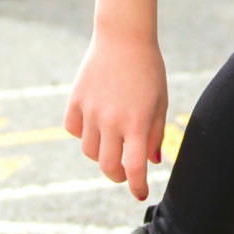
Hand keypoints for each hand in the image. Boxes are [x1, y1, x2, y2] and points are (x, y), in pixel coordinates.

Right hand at [65, 30, 168, 201]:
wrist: (124, 38)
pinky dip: (84, 134)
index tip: (141, 194)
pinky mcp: (75, 101)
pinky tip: (95, 125)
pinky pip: (74, 131)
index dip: (137, 186)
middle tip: (125, 172)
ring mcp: (90, 111)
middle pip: (108, 167)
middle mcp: (111, 121)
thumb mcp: (160, 103)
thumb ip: (155, 134)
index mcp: (137, 123)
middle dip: (118, 176)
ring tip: (113, 143)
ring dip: (102, 155)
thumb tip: (150, 163)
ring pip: (90, 152)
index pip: (135, 168)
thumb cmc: (149, 71)